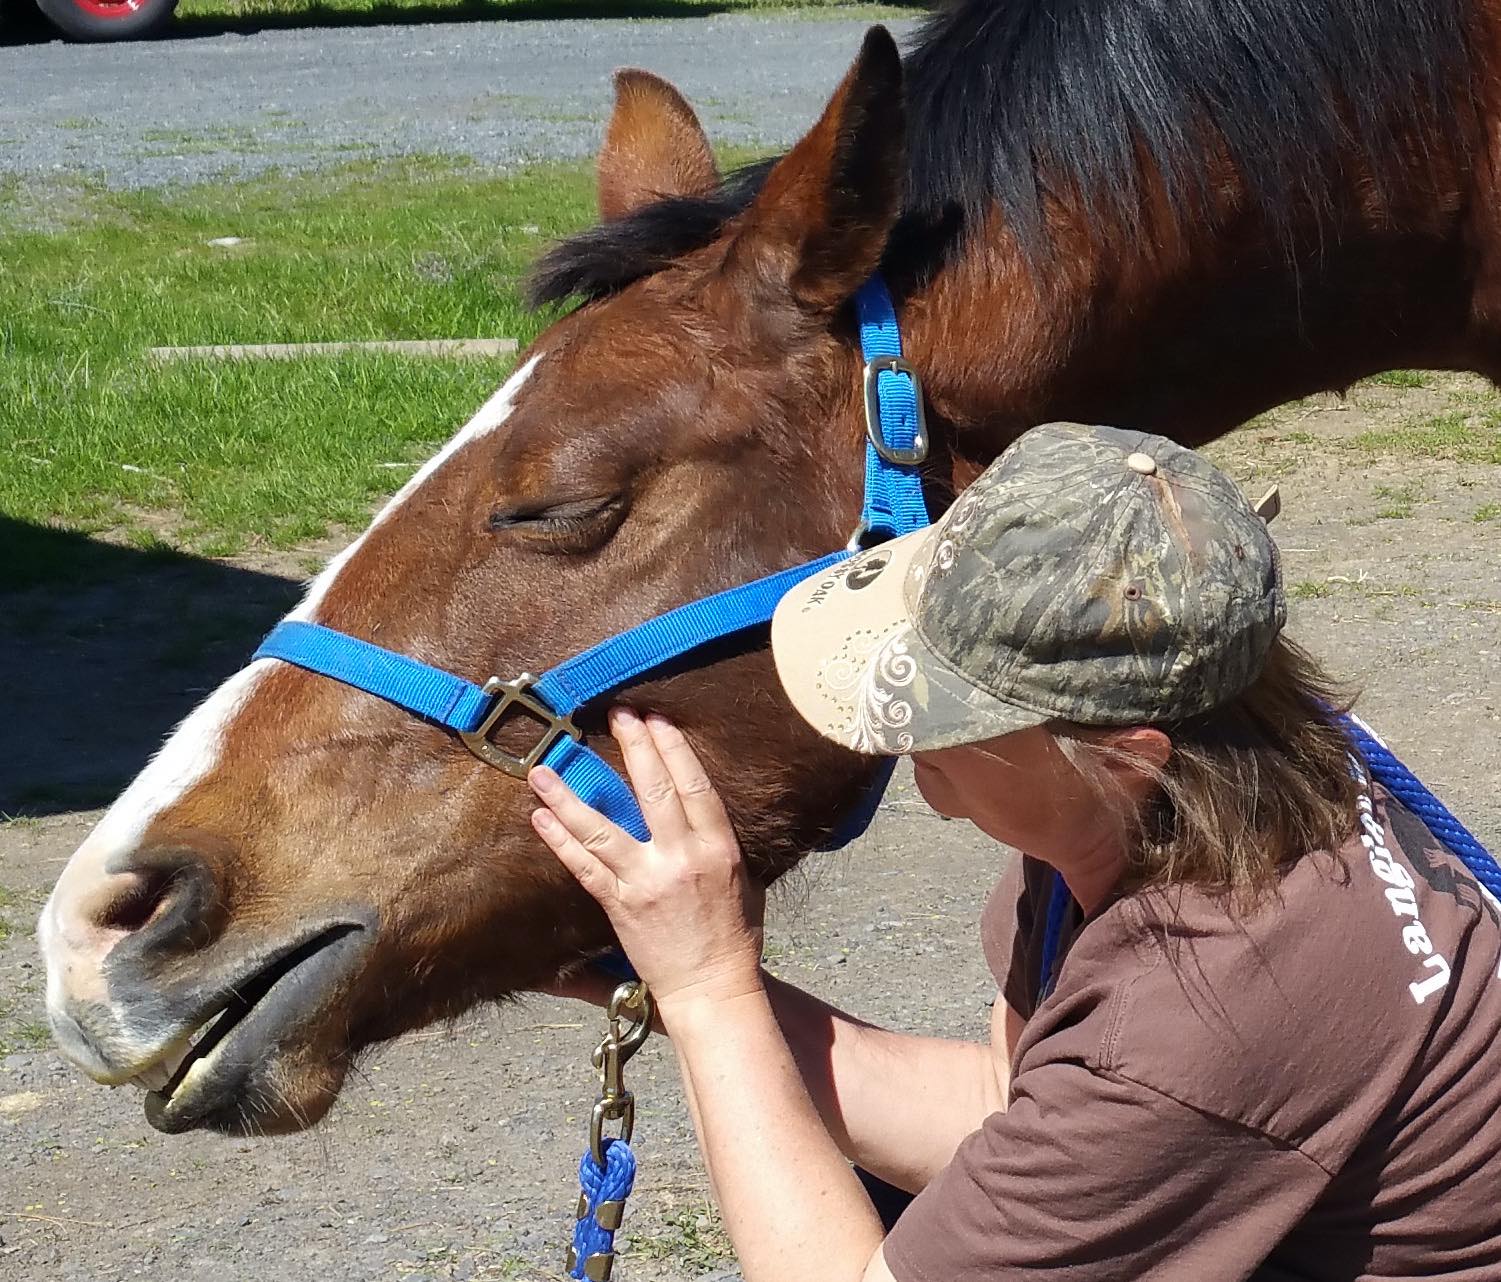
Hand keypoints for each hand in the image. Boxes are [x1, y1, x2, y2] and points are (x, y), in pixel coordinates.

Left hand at [528, 707, 765, 1010]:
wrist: (713, 989)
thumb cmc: (734, 937)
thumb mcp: (745, 880)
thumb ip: (718, 842)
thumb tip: (699, 808)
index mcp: (719, 848)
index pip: (694, 785)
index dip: (673, 748)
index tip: (656, 719)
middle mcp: (682, 858)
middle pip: (653, 791)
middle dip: (634, 746)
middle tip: (617, 713)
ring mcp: (647, 881)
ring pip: (601, 826)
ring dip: (569, 794)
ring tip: (543, 767)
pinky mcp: (620, 906)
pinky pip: (583, 867)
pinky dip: (559, 840)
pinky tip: (540, 817)